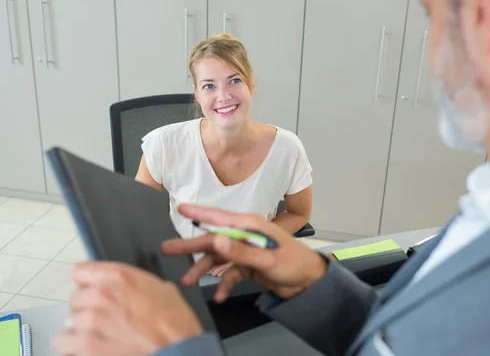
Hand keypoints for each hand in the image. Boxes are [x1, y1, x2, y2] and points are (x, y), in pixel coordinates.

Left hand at [53, 262, 202, 355]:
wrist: (178, 352)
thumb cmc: (175, 325)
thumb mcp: (163, 290)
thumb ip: (136, 284)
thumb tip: (125, 288)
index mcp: (121, 277)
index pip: (81, 271)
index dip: (87, 282)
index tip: (90, 290)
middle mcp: (102, 295)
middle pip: (75, 298)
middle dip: (86, 309)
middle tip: (104, 320)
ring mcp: (91, 322)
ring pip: (68, 322)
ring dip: (81, 330)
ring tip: (100, 338)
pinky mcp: (85, 346)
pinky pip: (64, 344)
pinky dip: (74, 348)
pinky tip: (92, 349)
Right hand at [162, 204, 326, 301]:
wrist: (309, 281)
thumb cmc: (294, 262)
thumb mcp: (267, 258)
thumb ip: (240, 251)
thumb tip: (217, 241)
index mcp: (250, 226)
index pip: (219, 218)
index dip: (199, 213)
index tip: (180, 208)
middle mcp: (245, 235)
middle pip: (213, 239)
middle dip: (191, 246)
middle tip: (167, 249)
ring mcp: (246, 250)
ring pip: (218, 258)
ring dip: (204, 269)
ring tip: (187, 281)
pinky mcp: (248, 265)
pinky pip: (230, 273)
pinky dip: (223, 283)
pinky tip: (219, 295)